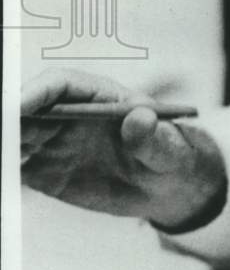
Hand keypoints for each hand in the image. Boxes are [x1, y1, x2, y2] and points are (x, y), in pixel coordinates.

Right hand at [21, 69, 225, 229]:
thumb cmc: (172, 155)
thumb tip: (141, 118)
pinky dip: (6, 167)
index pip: (60, 85)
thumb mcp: (171, 150)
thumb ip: (155, 136)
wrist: (164, 185)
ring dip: (5, 142)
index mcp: (99, 96)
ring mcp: (53, 141)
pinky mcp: (44, 170)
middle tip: (1, 137)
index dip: (35, 93)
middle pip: (27, 107)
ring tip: (4, 158)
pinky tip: (5, 176)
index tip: (16, 108)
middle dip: (8, 116)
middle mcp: (69, 114)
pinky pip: (15, 165)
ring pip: (15, 135)